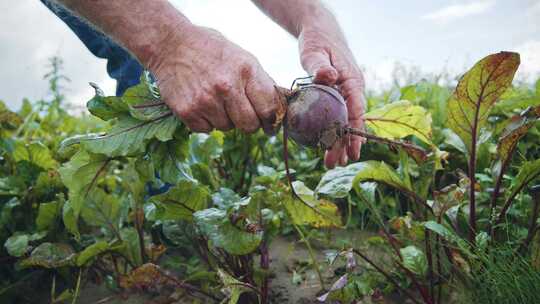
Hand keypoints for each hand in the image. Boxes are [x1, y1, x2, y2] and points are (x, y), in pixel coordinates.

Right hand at [148, 25, 278, 133]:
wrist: (170, 44)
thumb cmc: (210, 50)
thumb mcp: (242, 57)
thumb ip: (259, 81)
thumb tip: (277, 107)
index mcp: (246, 70)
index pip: (268, 108)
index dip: (271, 120)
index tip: (270, 126)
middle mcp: (227, 86)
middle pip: (249, 125)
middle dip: (249, 123)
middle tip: (242, 115)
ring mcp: (206, 100)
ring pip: (227, 128)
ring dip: (225, 119)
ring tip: (215, 99)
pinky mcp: (188, 111)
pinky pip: (206, 129)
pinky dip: (206, 121)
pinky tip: (201, 102)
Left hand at [299, 20, 365, 167]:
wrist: (320, 32)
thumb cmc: (318, 40)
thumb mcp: (315, 51)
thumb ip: (319, 65)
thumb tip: (328, 76)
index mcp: (352, 80)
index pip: (357, 109)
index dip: (355, 131)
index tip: (353, 150)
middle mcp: (353, 89)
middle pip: (351, 121)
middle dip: (345, 144)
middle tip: (334, 163)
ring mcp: (346, 94)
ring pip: (345, 122)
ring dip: (339, 142)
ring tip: (332, 163)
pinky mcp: (337, 96)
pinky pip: (337, 117)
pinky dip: (333, 132)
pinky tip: (327, 146)